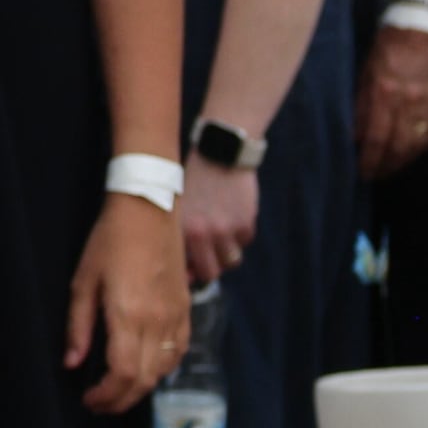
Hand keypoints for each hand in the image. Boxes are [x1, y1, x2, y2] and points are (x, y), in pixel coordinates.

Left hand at [69, 194, 186, 413]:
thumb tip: (73, 363)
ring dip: (141, 387)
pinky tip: (146, 367)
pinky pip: (179, 352)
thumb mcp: (82, 282)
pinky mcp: (186, 310)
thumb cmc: (109, 242)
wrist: (149, 211)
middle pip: (145, 380)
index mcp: (129, 315)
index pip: (123, 374)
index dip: (106, 396)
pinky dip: (162, 369)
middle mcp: (157, 322)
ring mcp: (176, 317)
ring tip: (119, 387)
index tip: (88, 399)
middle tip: (99, 402)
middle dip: (120, 400)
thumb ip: (78, 327)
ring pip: (164, 370)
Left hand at [180, 156, 260, 284]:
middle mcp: (204, 233)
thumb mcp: (180, 207)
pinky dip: (240, 233)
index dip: (190, 273)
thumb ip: (183, 237)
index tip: (191, 271)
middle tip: (209, 257)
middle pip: (213, 272)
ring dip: (227, 252)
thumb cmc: (194, 180)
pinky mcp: (247, 221)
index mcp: (182, 230)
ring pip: (232, 259)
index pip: (188, 269)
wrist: (219, 153)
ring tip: (221, 234)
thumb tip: (189, 270)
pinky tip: (233, 215)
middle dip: (211, 267)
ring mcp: (228, 229)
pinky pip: (245, 240)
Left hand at [357, 24, 427, 179]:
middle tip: (376, 174)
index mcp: (385, 92)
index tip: (362, 172)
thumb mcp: (366, 72)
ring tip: (393, 167)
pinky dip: (423, 148)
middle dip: (386, 166)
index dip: (369, 160)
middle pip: (398, 147)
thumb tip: (357, 137)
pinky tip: (413, 152)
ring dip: (404, 161)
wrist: (424, 26)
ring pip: (418, 144)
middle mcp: (409, 101)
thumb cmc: (388, 46)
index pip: (376, 138)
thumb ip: (362, 105)